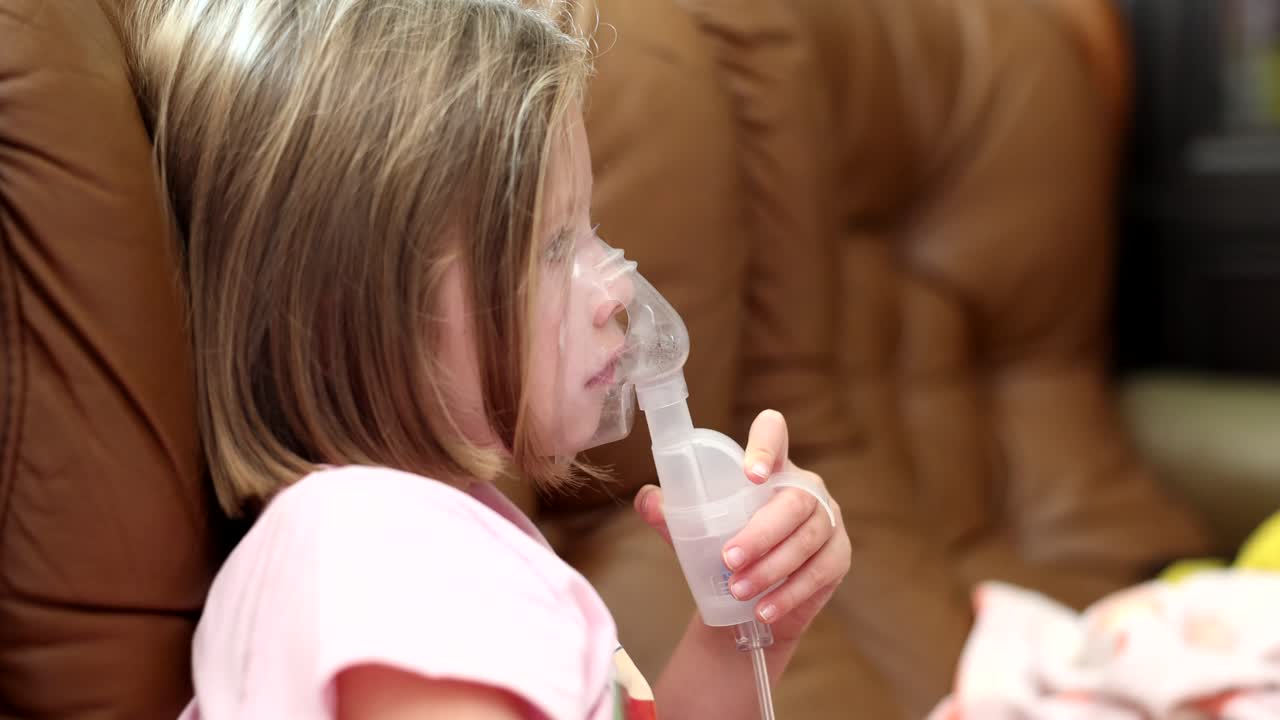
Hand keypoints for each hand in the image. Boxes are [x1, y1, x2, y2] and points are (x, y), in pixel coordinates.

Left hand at [634, 409, 850, 644]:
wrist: (750, 602)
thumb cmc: (724, 550)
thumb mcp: (695, 531)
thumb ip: (671, 514)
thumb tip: (647, 500)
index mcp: (770, 466)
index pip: (773, 433)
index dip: (766, 445)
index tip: (750, 475)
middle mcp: (804, 486)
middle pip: (793, 501)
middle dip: (761, 533)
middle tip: (728, 559)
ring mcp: (827, 519)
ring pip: (807, 539)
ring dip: (772, 568)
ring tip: (739, 589)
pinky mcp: (838, 555)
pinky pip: (819, 572)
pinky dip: (789, 593)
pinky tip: (764, 608)